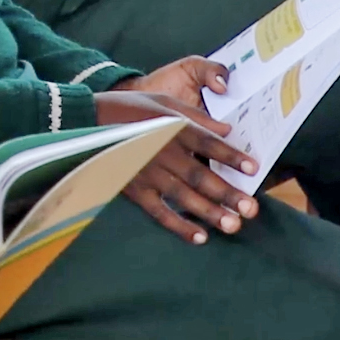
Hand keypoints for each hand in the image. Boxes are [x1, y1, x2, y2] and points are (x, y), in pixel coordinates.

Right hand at [92, 65, 261, 244]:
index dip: (231, 156)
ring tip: (233, 226)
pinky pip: (158, 212)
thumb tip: (226, 129)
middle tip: (251, 209)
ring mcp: (147, 173)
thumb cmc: (128, 109)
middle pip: (200, 175)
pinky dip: (178, 225)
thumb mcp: (163, 102)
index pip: (207, 144)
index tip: (253, 169)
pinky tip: (200, 237)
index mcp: (172, 128)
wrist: (86, 122)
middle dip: (227, 193)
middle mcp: (162, 152)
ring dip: (209, 212)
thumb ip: (195, 116)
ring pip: (183, 197)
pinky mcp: (134, 190)